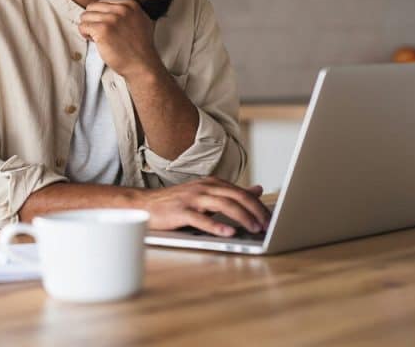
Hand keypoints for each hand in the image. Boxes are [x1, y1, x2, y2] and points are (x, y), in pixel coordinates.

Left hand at [77, 0, 161, 79]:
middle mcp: (121, 9)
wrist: (142, 64)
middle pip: (92, 7)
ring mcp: (111, 19)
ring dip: (88, 28)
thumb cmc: (140, 48)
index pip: (103, 2)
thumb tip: (110, 9)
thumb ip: (128, 13)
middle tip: (99, 32)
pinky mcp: (102, 30)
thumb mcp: (141, 21)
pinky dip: (85, 34)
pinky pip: (82, 26)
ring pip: (85, 16)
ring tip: (97, 38)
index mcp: (130, 5)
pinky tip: (95, 41)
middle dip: (92, 20)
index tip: (107, 27)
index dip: (101, 16)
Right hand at [140, 178, 271, 236]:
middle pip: (236, 196)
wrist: (144, 204)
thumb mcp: (207, 194)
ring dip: (242, 217)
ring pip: (223, 204)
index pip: (240, 192)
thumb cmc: (177, 202)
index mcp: (212, 183)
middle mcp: (204, 187)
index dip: (258, 205)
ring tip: (254, 228)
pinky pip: (201, 218)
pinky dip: (216, 225)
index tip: (270, 219)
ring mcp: (192, 198)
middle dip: (255, 211)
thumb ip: (232, 193)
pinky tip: (228, 232)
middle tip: (267, 225)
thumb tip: (258, 189)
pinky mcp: (180, 211)